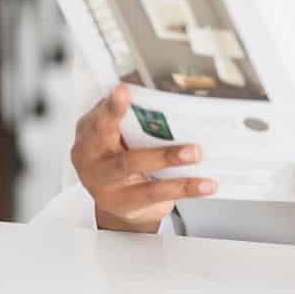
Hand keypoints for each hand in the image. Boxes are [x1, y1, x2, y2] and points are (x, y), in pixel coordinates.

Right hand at [71, 85, 214, 231]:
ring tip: (196, 154)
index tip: (123, 90)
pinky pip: (155, 194)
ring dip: (168, 158)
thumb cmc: (120, 157)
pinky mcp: (122, 203)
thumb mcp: (118, 136)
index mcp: (89, 134)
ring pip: (135, 168)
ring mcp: (104, 184)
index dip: (111, 106)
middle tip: (182, 137)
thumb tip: (171, 99)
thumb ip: (132, 120)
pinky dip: (184, 187)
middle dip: (149, 140)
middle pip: (118, 149)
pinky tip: (205, 185)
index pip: (100, 118)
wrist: (118, 202)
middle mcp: (91, 159)